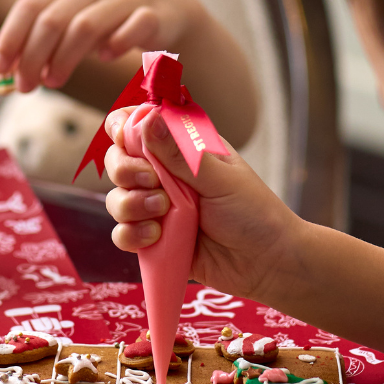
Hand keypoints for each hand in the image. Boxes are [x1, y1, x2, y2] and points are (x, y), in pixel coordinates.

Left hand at [0, 0, 200, 91]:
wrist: (167, 9)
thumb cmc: (111, 20)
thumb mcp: (74, 23)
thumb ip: (44, 43)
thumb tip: (6, 74)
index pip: (28, 6)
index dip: (10, 38)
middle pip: (52, 20)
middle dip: (32, 57)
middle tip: (25, 86)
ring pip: (85, 26)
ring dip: (64, 58)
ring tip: (54, 81)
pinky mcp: (153, 14)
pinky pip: (130, 29)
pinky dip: (114, 46)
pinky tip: (105, 59)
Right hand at [104, 105, 300, 301]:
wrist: (267, 264)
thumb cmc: (253, 212)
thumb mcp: (219, 177)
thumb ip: (178, 152)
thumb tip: (148, 118)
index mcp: (182, 148)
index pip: (139, 125)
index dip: (123, 128)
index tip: (126, 140)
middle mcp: (165, 175)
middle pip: (118, 160)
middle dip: (126, 170)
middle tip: (153, 182)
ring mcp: (156, 208)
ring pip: (116, 198)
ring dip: (130, 205)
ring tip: (161, 214)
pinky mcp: (154, 240)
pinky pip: (122, 234)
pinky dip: (131, 235)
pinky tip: (155, 237)